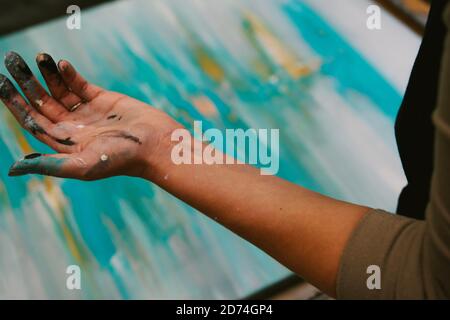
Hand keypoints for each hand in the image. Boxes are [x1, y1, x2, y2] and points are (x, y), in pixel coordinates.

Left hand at [0, 52, 180, 179]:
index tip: (2, 84)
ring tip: (36, 56)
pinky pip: (81, 85)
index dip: (16, 104)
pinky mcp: (104, 100)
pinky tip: (60, 64)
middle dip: (26, 83)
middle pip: (43, 102)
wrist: (156, 144)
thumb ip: (49, 164)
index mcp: (65, 143)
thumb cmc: (122, 159)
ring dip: (47, 74)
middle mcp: (74, 127)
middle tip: (11, 61)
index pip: (33, 121)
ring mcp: (88, 113)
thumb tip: (14, 167)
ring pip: (60, 91)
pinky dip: (69, 74)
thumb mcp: (82, 165)